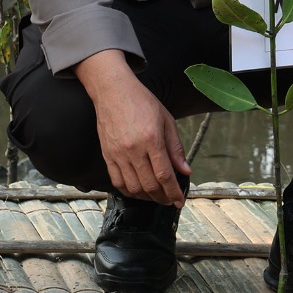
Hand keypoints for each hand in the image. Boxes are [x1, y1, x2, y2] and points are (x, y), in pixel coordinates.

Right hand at [76, 50, 189, 204]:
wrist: (112, 90)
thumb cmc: (141, 102)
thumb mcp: (166, 120)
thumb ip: (176, 148)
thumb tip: (185, 171)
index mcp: (151, 139)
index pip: (165, 175)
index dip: (173, 192)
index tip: (179, 201)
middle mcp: (133, 149)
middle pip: (149, 185)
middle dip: (162, 198)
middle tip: (169, 200)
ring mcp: (118, 153)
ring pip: (133, 187)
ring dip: (146, 197)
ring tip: (155, 196)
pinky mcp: (107, 154)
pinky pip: (116, 181)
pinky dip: (128, 191)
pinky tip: (137, 190)